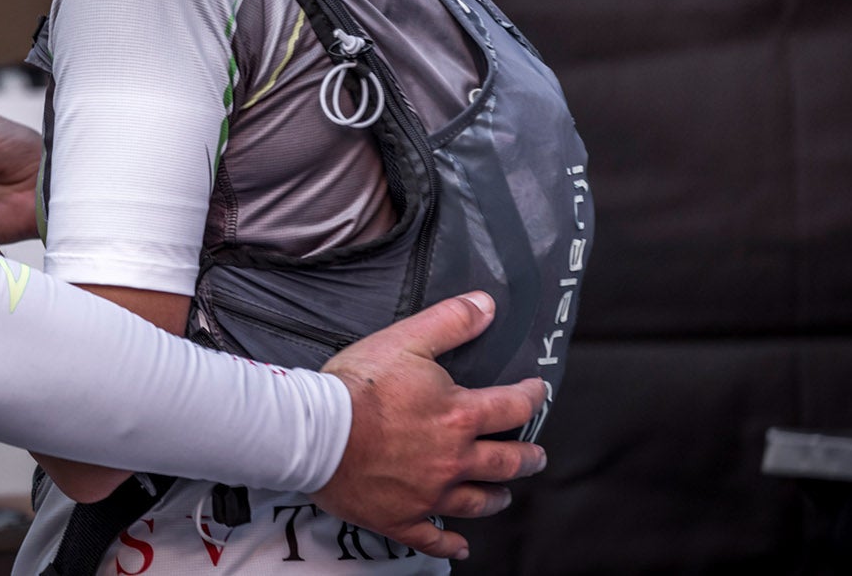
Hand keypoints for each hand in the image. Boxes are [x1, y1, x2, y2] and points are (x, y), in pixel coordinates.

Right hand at [310, 292, 547, 561]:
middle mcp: (453, 460)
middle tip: (536, 456)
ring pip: (477, 503)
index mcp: (459, 416)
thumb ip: (450, 321)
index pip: (512, 408)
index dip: (530, 397)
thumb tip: (486, 305)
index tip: (535, 393)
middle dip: (527, 458)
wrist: (314, 431)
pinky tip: (459, 546)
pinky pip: (433, 539)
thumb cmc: (357, 385)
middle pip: (506, 464)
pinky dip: (449, 544)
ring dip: (496, 498)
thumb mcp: (406, 339)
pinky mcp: (401, 518)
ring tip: (503, 495)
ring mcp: (429, 494)